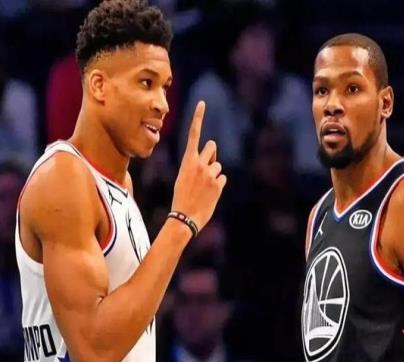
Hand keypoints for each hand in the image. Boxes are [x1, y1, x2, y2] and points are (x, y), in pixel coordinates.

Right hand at [171, 101, 226, 231]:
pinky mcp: (218, 184)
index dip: (198, 117)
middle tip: (207, 167)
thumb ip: (196, 167)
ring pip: (218, 166)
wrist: (183, 218)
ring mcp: (210, 174)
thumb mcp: (183, 178)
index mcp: (187, 161)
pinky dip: (218, 185)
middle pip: (212, 147)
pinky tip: (209, 195)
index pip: (193, 134)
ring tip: (204, 188)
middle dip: (212, 154)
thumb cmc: (181, 198)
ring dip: (214, 174)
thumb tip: (213, 163)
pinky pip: (222, 178)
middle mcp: (199, 164)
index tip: (202, 103)